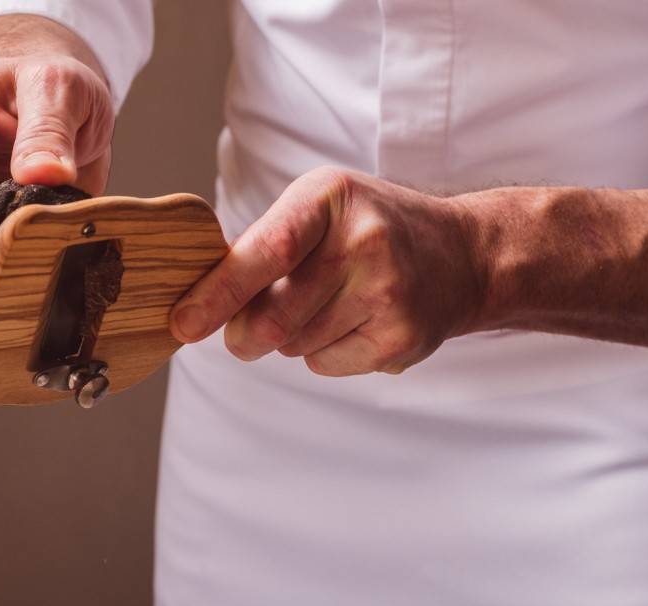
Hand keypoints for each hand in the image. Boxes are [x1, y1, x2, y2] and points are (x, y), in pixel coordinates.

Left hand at [169, 168, 486, 375]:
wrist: (463, 255)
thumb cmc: (371, 228)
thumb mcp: (321, 208)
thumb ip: (263, 245)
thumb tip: (197, 304)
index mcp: (331, 198)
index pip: (265, 252)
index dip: (218, 293)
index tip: (183, 324)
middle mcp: (364, 242)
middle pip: (273, 318)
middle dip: (245, 335)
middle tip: (245, 333)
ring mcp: (388, 293)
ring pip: (295, 346)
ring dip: (290, 339)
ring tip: (326, 308)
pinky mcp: (401, 338)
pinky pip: (325, 365)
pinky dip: (323, 354)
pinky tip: (354, 323)